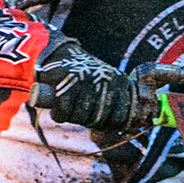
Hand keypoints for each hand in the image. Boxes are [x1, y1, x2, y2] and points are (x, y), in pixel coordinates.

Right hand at [32, 38, 152, 131]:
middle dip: (88, 120)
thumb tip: (125, 127)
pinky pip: (63, 114)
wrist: (61, 55)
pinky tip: (59, 104)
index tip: (98, 116)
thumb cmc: (87, 79)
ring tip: (71, 104)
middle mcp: (105, 80)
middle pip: (99, 120)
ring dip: (72, 116)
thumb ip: (118, 105)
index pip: (119, 117)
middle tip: (81, 109)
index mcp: (120, 82)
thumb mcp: (109, 85)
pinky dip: (58, 114)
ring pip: (80, 118)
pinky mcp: (64, 84)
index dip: (107, 122)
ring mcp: (85, 81)